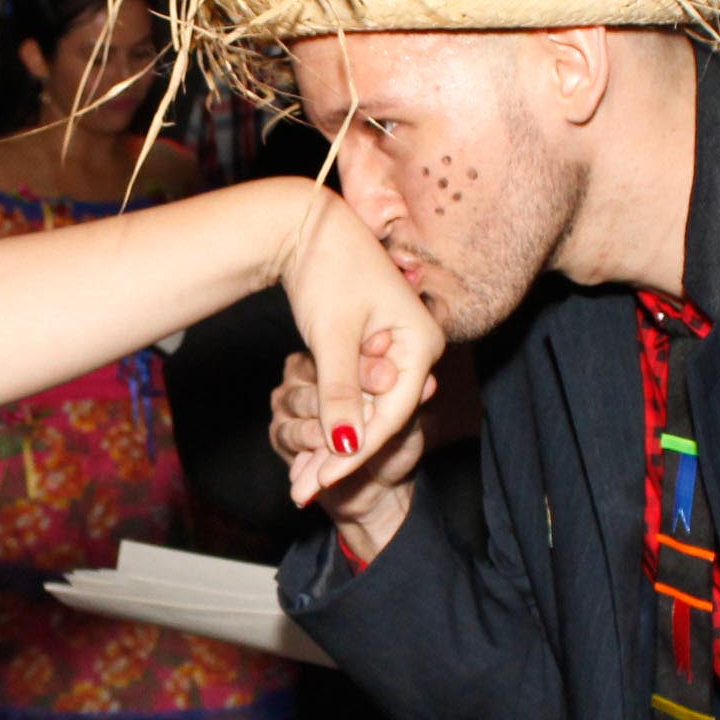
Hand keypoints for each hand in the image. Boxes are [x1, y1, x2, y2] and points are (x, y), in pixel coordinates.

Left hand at [267, 190, 442, 525]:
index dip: (355, 452)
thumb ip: (342, 394)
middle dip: (339, 456)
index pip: (391, 413)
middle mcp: (416, 350)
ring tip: (298, 481)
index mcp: (422, 344)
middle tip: (301, 492)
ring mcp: (395, 350)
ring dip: (331, 444)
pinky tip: (306, 448)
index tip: (321, 482)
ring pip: (364, 410)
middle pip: (378, 417)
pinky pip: (354, 394)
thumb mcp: (333, 337)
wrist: (305, 226)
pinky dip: (330, 418)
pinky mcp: (372, 349)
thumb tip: (345, 449)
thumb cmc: (326, 269)